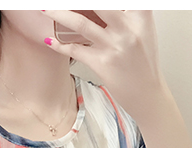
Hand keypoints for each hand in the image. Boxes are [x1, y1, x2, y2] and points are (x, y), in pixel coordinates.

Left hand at [42, 10, 169, 122]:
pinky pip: (75, 50)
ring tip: (43, 6)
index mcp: (141, 17)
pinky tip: (50, 39)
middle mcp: (128, 29)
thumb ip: (129, 13)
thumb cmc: (144, 62)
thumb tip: (104, 7)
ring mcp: (114, 46)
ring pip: (80, 22)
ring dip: (57, 12)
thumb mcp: (144, 31)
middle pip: (98, 2)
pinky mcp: (103, 64)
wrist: (148, 95)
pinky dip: (60, 45)